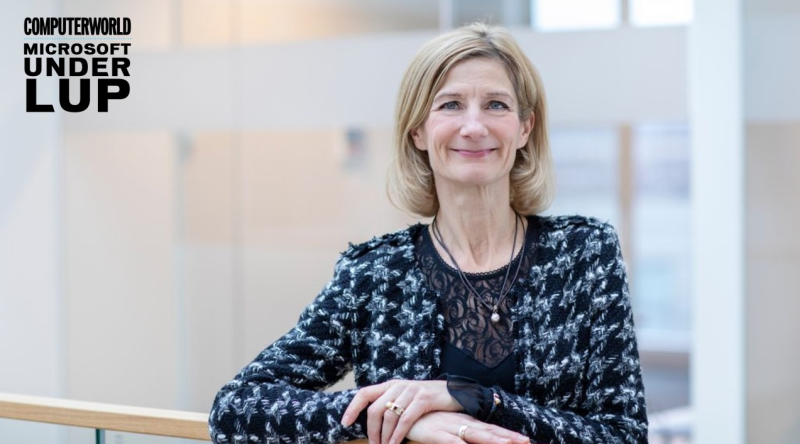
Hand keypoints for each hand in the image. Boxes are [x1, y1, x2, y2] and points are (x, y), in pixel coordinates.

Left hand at [341, 379, 461, 443]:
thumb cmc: (428, 400)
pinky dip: (398, 434)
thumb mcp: (406, 397)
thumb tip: (373, 421)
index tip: (345, 423)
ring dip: (385, 436)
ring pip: (389, 416)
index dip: (352, 408)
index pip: (364, 393)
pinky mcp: (423, 399)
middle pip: (375, 409)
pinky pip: (405, 420)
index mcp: (391, 385)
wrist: (456, 392)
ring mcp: (411, 391)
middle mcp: (398, 386)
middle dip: (371, 431)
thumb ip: (391, 403)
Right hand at [406, 412, 529, 443]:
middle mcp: (459, 424)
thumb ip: (457, 436)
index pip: (489, 429)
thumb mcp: (442, 429)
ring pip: (475, 435)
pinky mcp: (435, 433)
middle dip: (507, 438)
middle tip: (526, 442)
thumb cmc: (422, 422)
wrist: (398, 410)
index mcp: (463, 422)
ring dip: (492, 440)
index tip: (526, 440)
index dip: (506, 435)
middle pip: (488, 431)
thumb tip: (467, 439)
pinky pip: (452, 442)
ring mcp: (448, 428)